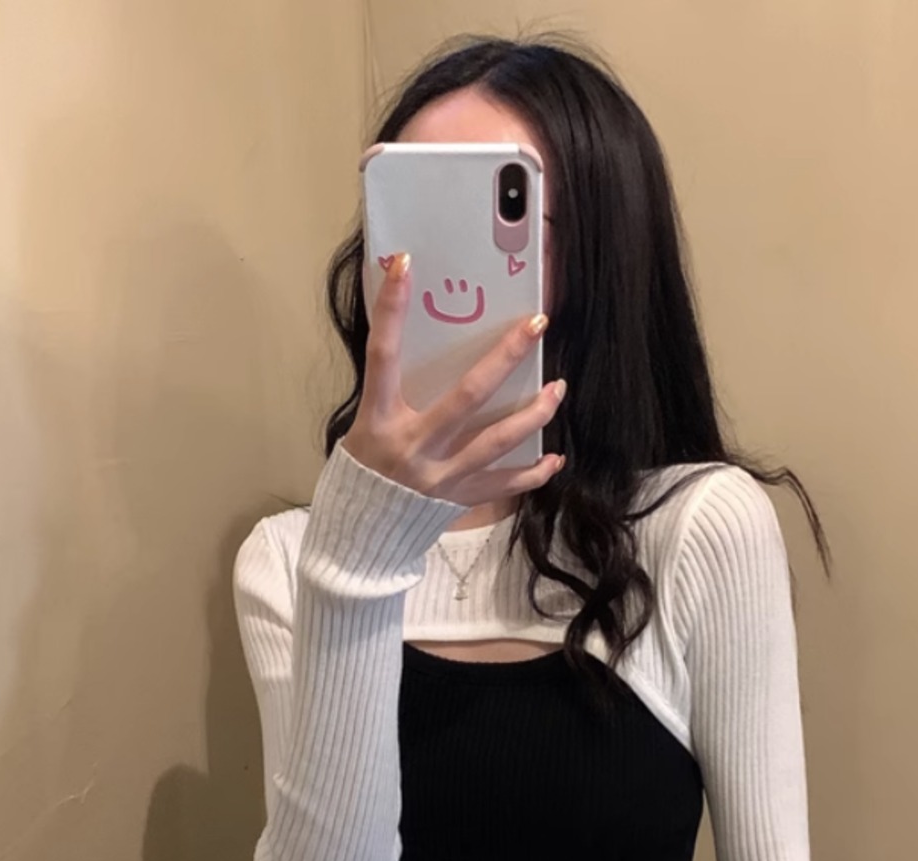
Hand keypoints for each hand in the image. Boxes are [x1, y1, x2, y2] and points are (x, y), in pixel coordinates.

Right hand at [344, 251, 565, 507]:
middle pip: (467, 397)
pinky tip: (556, 457)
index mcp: (379, 420)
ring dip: (533, 414)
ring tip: (558, 388)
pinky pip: (504, 485)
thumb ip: (392, 391)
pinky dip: (533, 472)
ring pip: (496, 441)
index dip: (391, 310)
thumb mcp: (366, 425)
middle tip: (536, 325)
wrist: (359, 537)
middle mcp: (412, 447)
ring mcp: (439, 476)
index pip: (382, 355)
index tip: (405, 265)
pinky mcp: (457, 499)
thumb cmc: (364, 470)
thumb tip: (418, 336)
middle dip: (505, 358)